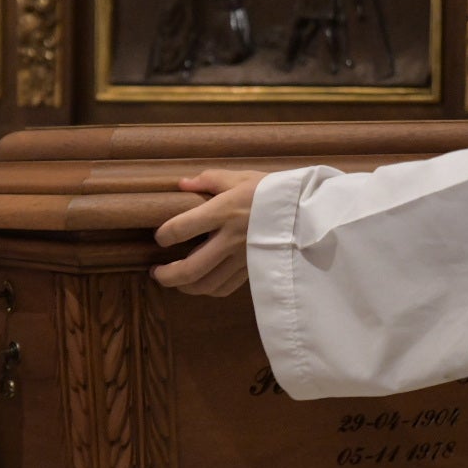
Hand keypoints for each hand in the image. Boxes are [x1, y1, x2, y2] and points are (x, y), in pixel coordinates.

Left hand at [151, 169, 265, 296]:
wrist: (311, 211)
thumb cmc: (275, 190)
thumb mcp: (242, 177)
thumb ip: (209, 180)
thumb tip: (182, 183)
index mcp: (224, 211)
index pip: (181, 228)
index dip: (164, 235)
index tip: (159, 237)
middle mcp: (230, 239)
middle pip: (190, 268)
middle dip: (167, 275)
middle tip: (156, 273)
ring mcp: (243, 258)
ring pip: (206, 285)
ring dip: (185, 287)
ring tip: (174, 281)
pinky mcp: (254, 270)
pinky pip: (226, 288)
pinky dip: (208, 289)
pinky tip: (201, 283)